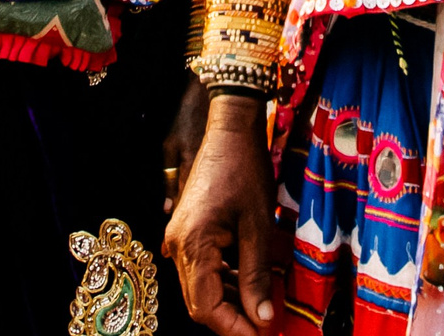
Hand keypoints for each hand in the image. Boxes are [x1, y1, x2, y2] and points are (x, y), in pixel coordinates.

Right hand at [164, 93, 279, 335]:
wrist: (230, 128)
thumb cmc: (245, 169)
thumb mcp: (258, 226)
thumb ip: (256, 275)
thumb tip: (263, 318)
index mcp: (193, 245)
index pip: (206, 308)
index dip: (234, 329)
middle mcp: (178, 245)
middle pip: (199, 302)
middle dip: (233, 320)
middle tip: (265, 328)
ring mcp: (180, 238)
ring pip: (201, 287)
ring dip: (230, 302)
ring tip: (263, 309)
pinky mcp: (188, 231)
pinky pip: (203, 268)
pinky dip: (225, 281)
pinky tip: (250, 283)